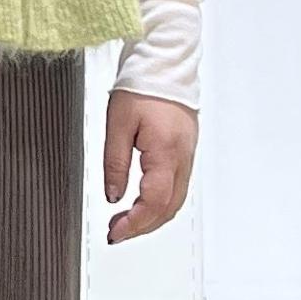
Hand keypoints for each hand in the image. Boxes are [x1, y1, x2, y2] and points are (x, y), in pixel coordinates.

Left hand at [104, 87, 197, 242]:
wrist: (163, 66)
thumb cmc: (141, 87)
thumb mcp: (117, 124)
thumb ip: (115, 163)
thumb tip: (113, 196)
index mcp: (166, 152)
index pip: (154, 202)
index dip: (134, 224)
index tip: (115, 233)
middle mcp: (182, 158)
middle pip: (168, 208)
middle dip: (142, 227)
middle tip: (116, 232)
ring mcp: (187, 156)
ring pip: (175, 201)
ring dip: (151, 218)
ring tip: (125, 222)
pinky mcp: (185, 152)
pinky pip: (177, 187)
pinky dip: (160, 203)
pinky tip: (142, 204)